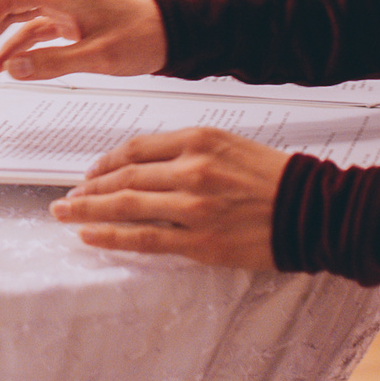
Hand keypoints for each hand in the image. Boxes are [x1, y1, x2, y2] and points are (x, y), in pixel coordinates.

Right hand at [0, 0, 166, 79]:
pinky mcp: (73, 19)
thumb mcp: (97, 57)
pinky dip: (22, 44)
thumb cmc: (144, 38)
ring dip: (1, 40)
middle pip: (8, 4)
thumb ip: (51, 63)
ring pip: (20, 17)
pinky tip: (11, 64)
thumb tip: (11, 68)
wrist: (175, 34)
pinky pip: (38, 27)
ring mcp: (66, 5)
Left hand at [47, 127, 290, 267]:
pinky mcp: (201, 241)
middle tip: (65, 198)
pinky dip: (112, 236)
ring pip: (127, 205)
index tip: (89, 174)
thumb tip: (145, 166)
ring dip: (89, 210)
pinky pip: (146, 239)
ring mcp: (194, 206)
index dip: (106, 162)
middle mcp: (192, 168)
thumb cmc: (275, 178)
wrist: (315, 211)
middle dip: (89, 188)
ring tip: (64, 215)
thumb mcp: (230, 145)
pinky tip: (89, 236)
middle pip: (125, 177)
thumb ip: (189, 151)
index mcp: (199, 140)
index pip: (136, 149)